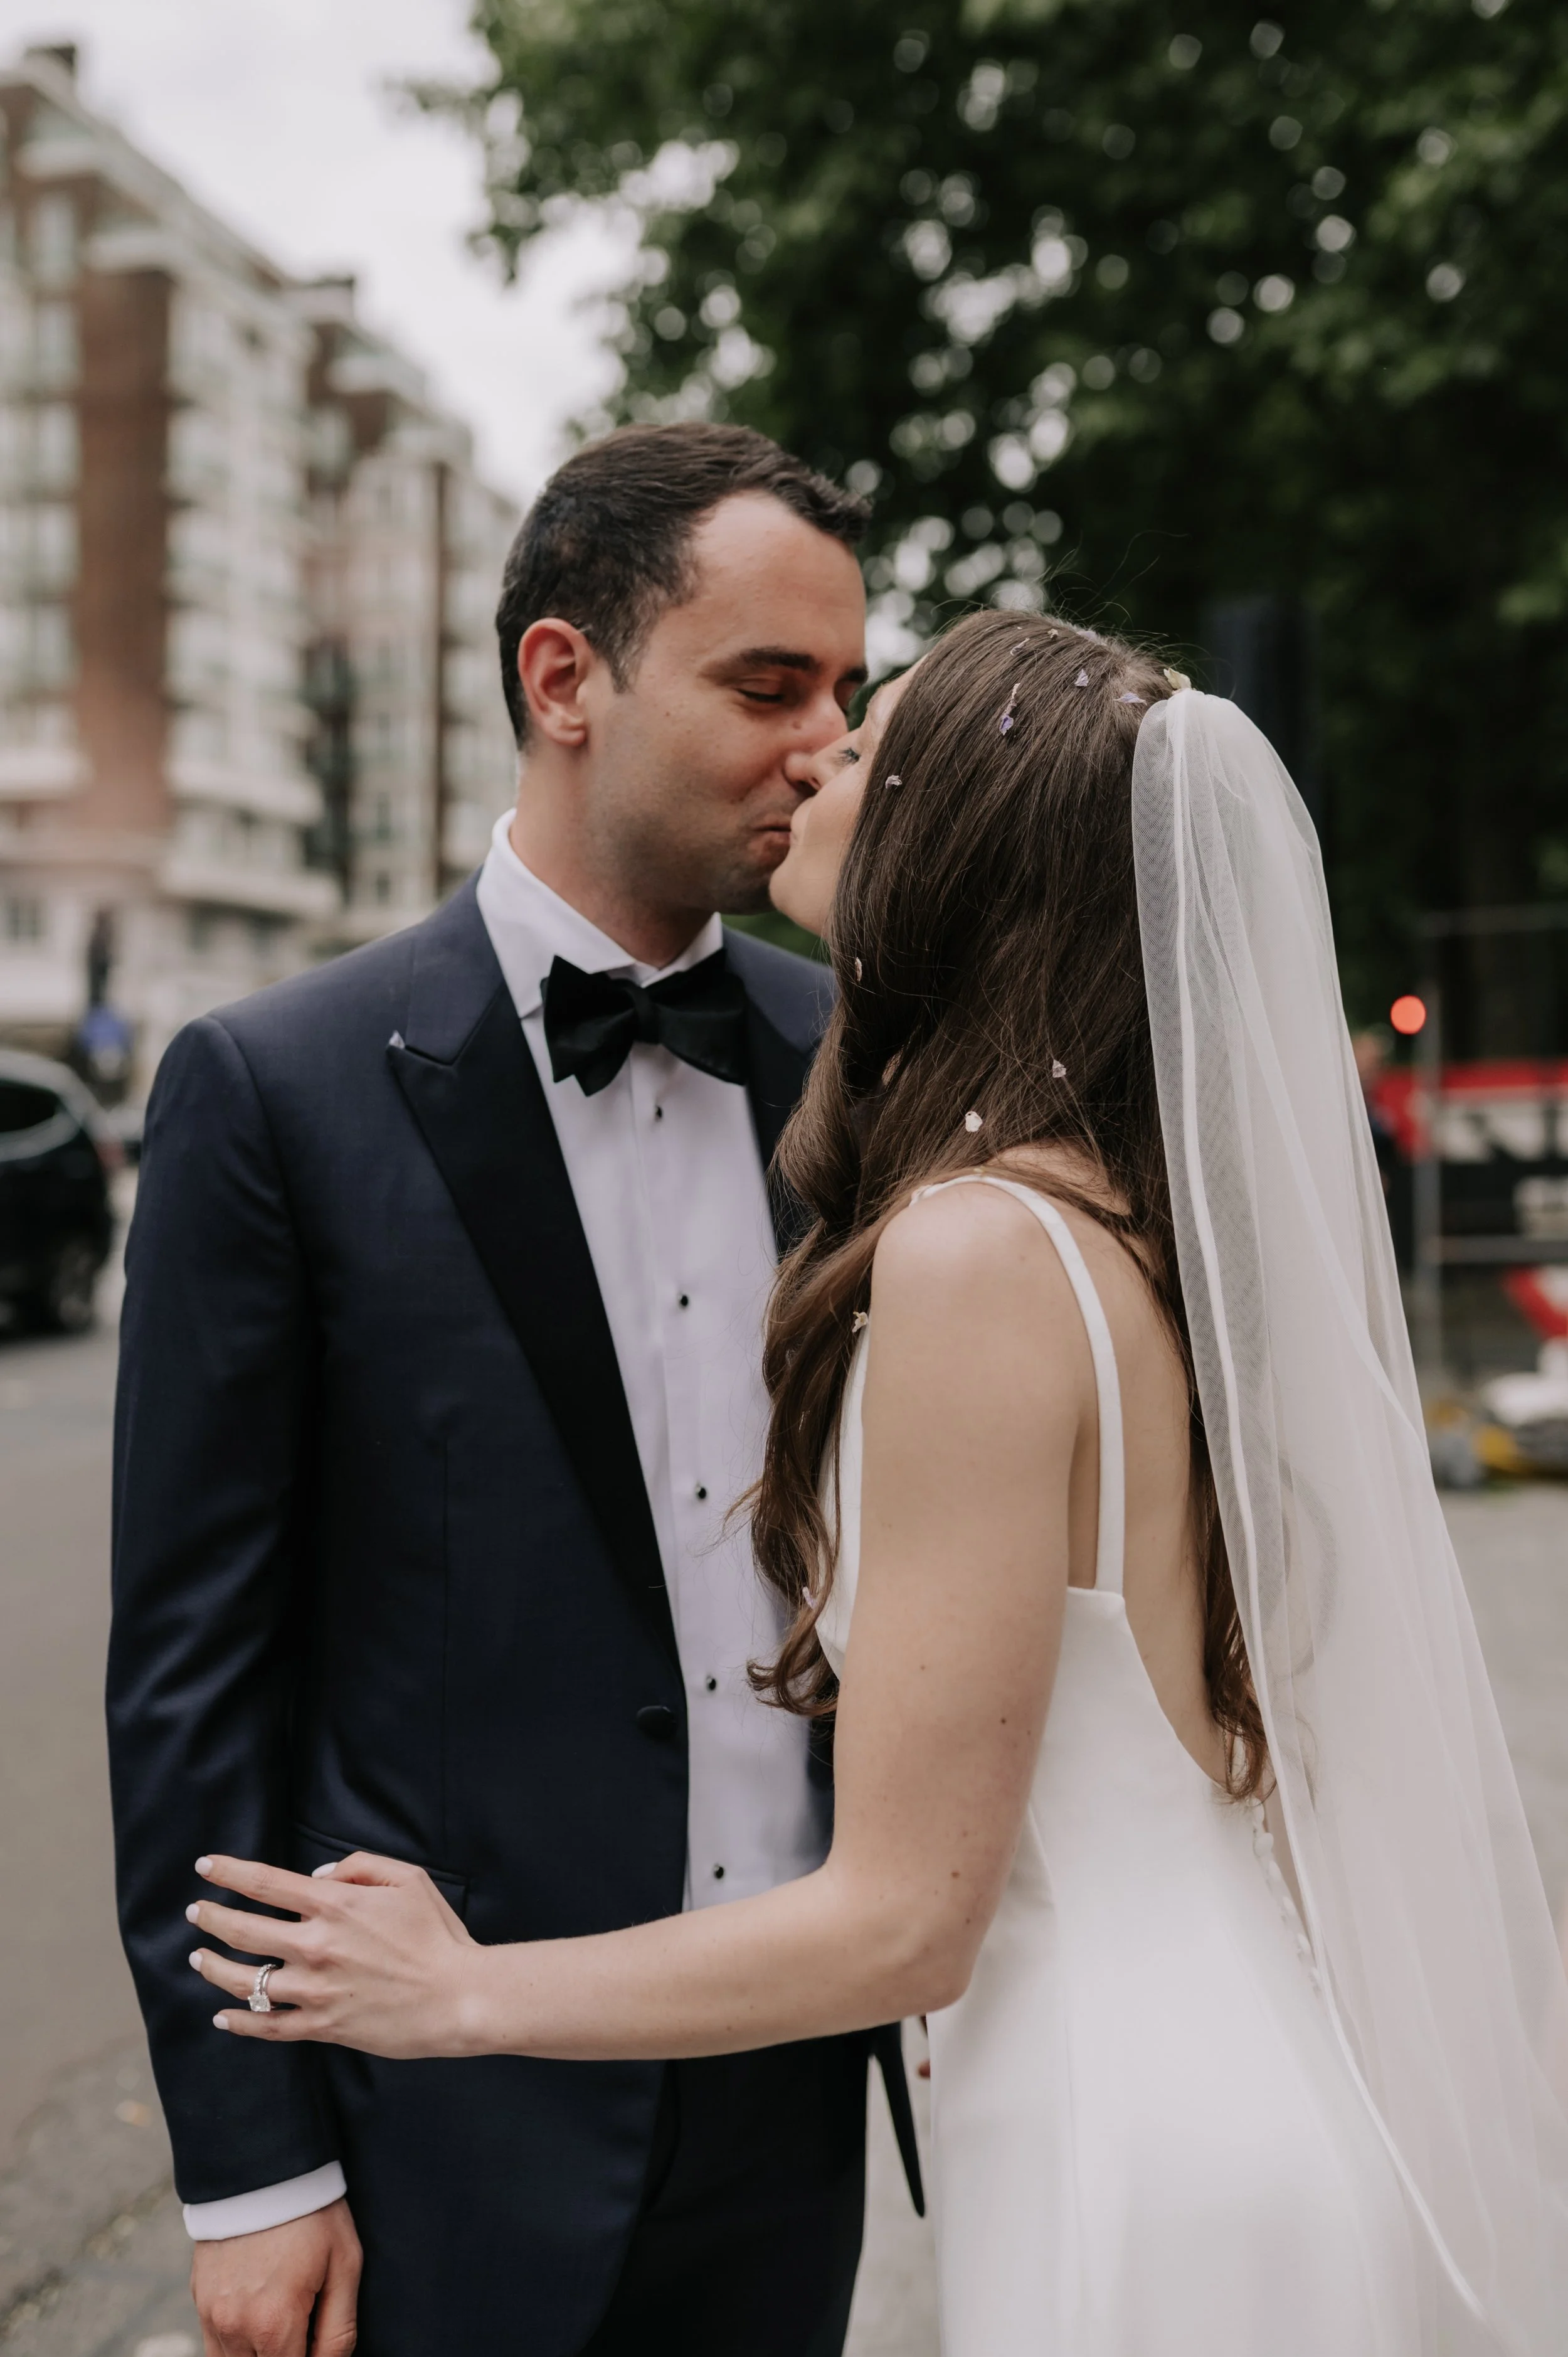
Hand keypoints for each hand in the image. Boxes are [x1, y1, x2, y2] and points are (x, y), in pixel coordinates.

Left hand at [186, 1851, 484, 2059]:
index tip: (205, 1866)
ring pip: (245, 1980)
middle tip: (195, 1912)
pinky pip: (268, 2027)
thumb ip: (358, 1867)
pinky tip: (223, 2015)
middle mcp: (316, 1945)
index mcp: (335, 1905)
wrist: (458, 1997)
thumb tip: (314, 1879)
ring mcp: (315, 1989)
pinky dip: (240, 2022)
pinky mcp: (323, 2026)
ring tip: (198, 1958)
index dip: (228, 1872)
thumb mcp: (408, 1880)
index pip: (264, 1883)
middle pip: (242, 1929)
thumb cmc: (437, 1935)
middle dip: (210, 1918)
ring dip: (213, 1967)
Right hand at [191, 2197, 359, 2356]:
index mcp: (273, 2324)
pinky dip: (236, 2341)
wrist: (263, 2164)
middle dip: (283, 2355)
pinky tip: (260, 2311)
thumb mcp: (344, 2266)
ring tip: (282, 2319)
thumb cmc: (312, 2213)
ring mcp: (210, 2314)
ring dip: (258, 2354)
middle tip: (303, 2327)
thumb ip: (338, 2332)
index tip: (316, 2341)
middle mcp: (234, 2327)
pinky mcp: (199, 2297)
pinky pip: (214, 2341)